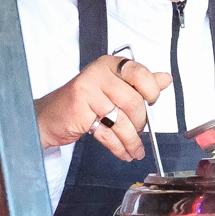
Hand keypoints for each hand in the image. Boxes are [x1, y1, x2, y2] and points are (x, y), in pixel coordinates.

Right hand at [34, 55, 172, 161]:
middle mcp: (98, 74)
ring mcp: (87, 91)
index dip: (151, 90)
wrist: (49, 116)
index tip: (153, 101)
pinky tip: (123, 152)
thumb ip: (140, 83)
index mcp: (109, 64)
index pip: (140, 73)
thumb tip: (165, 79)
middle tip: (140, 130)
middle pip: (133, 101)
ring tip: (135, 149)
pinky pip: (107, 133)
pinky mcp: (80, 110)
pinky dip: (118, 146)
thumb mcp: (113, 87)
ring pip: (121, 120)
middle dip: (140, 121)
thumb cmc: (83, 102)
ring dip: (131, 140)